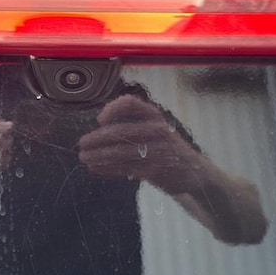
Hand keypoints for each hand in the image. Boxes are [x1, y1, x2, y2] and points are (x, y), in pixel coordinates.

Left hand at [77, 95, 200, 193]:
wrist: (194, 172)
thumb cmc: (166, 147)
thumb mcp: (154, 129)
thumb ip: (132, 125)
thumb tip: (98, 128)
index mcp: (155, 116)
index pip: (130, 103)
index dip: (112, 110)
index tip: (100, 120)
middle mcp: (157, 130)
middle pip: (121, 131)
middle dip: (97, 138)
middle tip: (81, 144)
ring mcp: (157, 151)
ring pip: (120, 152)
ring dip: (98, 155)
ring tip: (84, 158)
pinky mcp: (155, 170)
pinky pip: (125, 169)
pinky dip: (107, 168)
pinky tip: (95, 168)